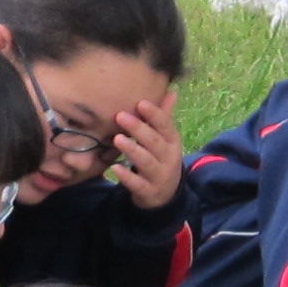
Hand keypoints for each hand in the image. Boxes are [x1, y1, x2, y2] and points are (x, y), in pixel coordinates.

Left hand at [105, 96, 185, 210]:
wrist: (165, 195)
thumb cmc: (160, 159)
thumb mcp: (165, 140)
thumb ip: (164, 118)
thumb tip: (171, 91)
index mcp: (172, 142)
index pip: (165, 125)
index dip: (154, 114)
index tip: (139, 103)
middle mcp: (169, 158)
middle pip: (155, 142)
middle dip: (138, 128)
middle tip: (120, 116)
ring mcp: (159, 176)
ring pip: (146, 162)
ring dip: (132, 149)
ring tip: (117, 138)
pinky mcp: (148, 192)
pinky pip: (137, 184)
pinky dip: (127, 176)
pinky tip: (115, 167)